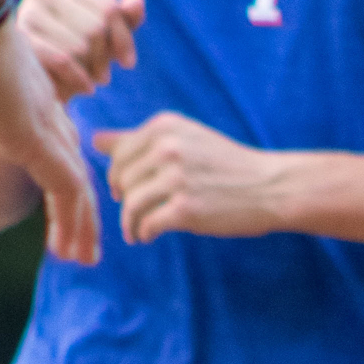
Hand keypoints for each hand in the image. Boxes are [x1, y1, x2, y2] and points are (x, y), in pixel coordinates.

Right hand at [0, 10, 100, 267]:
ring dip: (80, 227)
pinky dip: (71, 220)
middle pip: (75, 172)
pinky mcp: (34, 135)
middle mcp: (42, 114)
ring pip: (76, 186)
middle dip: (83, 215)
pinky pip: (66, 187)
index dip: (69, 187)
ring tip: (81, 260)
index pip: (61, 149)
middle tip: (89, 253)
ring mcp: (40, 125)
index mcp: (30, 99)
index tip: (71, 218)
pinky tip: (67, 246)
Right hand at [15, 0, 145, 102]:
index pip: (109, 9)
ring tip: (91, 78)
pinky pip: (61, 60)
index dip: (124, 39)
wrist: (48, 86)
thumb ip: (126, 18)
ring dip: (91, 69)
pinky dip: (79, 78)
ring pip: (80, 46)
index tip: (128, 62)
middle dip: (106, 57)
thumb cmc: (83, 57)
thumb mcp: (110, 38)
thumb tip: (137, 1)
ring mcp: (25, 15)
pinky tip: (85, 88)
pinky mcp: (19, 43)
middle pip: (96, 27)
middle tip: (104, 75)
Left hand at [92, 111, 287, 244]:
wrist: (269, 187)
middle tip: (134, 213)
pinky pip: (146, 224)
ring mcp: (176, 179)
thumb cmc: (226, 165)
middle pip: (121, 180)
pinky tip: (148, 236)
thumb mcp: (184, 140)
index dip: (117, 177)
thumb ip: (137, 140)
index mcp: (164, 127)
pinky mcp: (185, 209)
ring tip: (136, 231)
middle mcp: (167, 148)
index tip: (124, 191)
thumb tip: (94, 139)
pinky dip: (142, 233)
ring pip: (130, 204)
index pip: (119, 155)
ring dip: (130, 222)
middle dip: (123, 200)